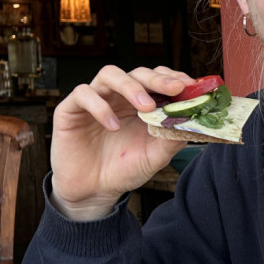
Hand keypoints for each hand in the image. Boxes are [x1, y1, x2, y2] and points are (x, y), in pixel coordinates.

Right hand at [49, 65, 193, 219]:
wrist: (94, 191)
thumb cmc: (124, 169)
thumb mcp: (155, 157)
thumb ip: (172, 139)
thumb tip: (192, 120)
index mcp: (141, 103)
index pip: (157, 78)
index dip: (172, 78)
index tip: (190, 85)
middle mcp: (118, 96)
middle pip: (137, 72)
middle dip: (157, 79)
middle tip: (175, 88)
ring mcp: (95, 99)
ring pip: (109, 74)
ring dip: (131, 87)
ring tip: (146, 107)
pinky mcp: (71, 109)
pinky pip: (83, 94)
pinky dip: (100, 106)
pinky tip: (113, 126)